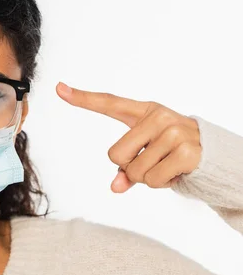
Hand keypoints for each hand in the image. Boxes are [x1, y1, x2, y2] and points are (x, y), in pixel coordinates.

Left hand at [55, 82, 200, 192]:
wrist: (215, 156)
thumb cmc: (171, 152)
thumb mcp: (146, 154)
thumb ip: (125, 168)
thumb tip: (115, 186)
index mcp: (144, 112)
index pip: (109, 103)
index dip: (82, 98)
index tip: (58, 88)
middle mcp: (158, 116)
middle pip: (114, 155)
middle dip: (129, 168)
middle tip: (152, 162)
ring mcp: (173, 132)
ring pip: (134, 172)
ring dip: (148, 178)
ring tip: (167, 166)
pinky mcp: (186, 151)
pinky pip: (153, 180)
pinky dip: (162, 184)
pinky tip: (177, 172)